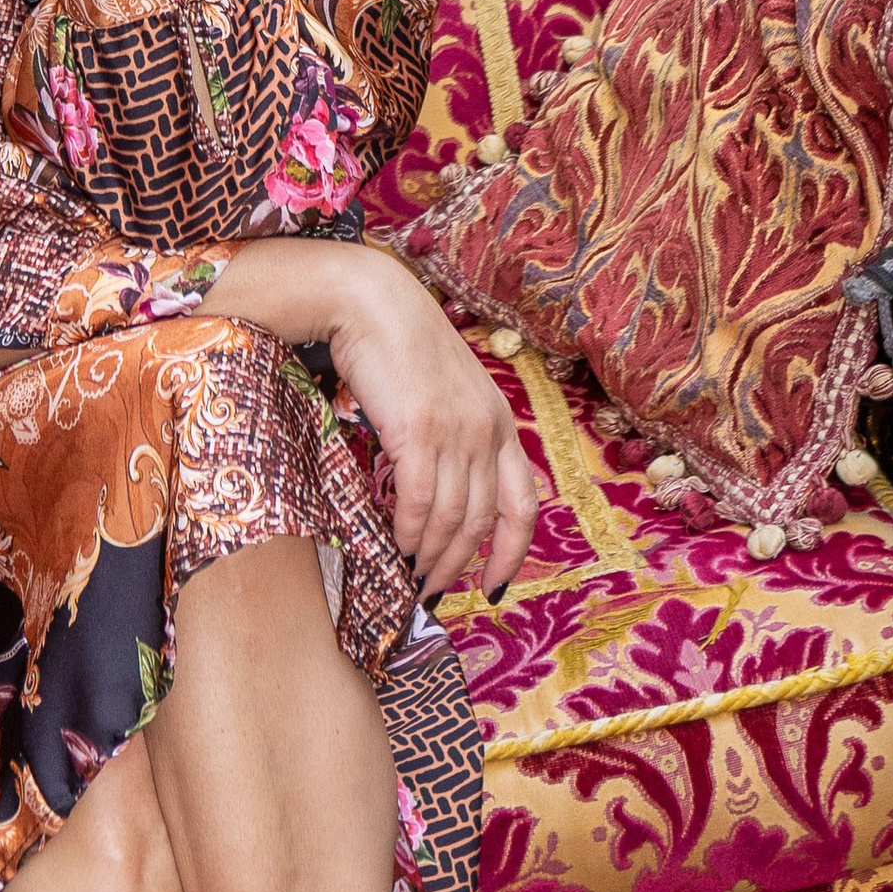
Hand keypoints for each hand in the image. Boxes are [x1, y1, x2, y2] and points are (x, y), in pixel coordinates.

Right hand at [326, 251, 541, 599]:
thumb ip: (457, 436)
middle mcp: (486, 430)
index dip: (511, 553)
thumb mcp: (448, 391)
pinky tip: (395, 544)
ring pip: (450, 517)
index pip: (523, 505)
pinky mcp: (417, 429)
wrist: (370, 300)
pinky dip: (407, 531)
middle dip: (458, 564)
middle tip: (433, 591)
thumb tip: (444, 497)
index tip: (492, 587)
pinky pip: (417, 500)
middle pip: (481, 521)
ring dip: (430, 554)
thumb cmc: (400, 345)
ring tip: (410, 576)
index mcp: (500, 423)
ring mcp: (454, 431)